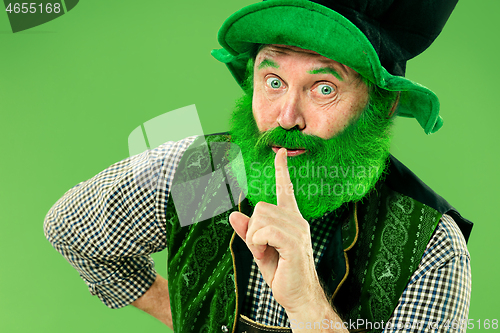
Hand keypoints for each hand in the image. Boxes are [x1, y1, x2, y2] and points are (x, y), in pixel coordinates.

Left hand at [229, 148, 323, 312]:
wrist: (298, 296)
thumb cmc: (281, 272)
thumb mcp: (259, 250)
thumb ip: (248, 231)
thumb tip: (233, 213)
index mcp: (291, 219)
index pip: (286, 189)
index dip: (281, 170)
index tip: (281, 152)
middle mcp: (296, 220)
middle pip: (261, 207)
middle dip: (252, 229)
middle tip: (261, 249)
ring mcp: (297, 230)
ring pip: (260, 218)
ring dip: (254, 239)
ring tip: (266, 254)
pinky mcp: (294, 242)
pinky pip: (265, 231)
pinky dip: (258, 243)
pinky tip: (266, 255)